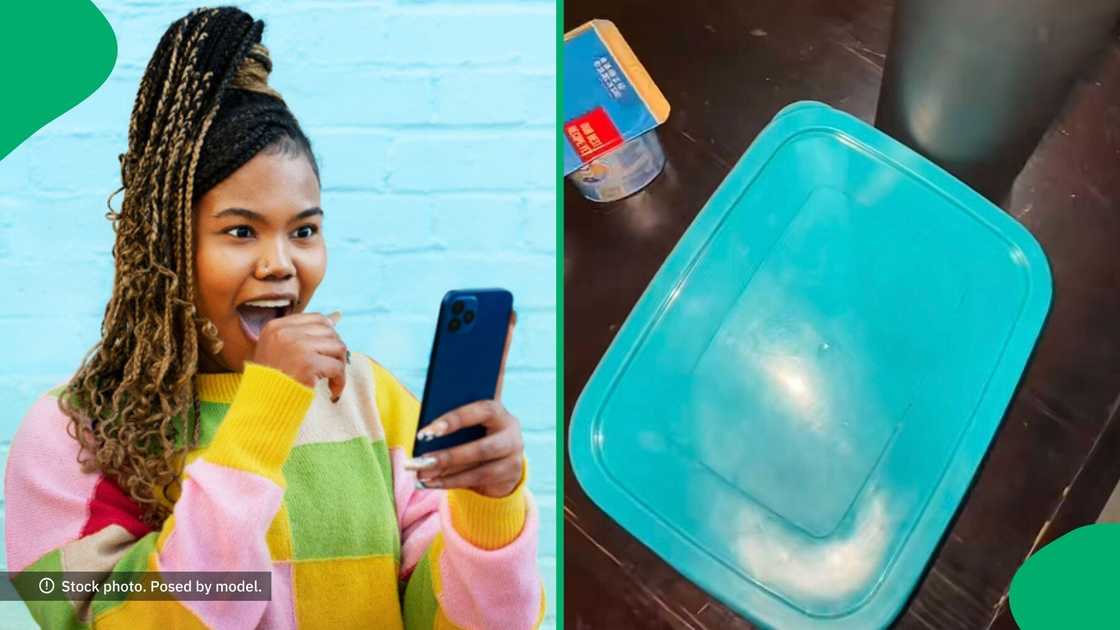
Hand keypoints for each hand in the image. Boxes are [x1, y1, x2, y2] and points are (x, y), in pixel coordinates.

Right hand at [251, 311, 347, 401]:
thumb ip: (304, 334)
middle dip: (335, 351)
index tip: (327, 352)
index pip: (317, 319)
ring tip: (332, 379)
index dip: (328, 335)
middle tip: (331, 369)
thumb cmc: (271, 381)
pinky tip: (333, 391)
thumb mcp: (280, 351)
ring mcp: (297, 346)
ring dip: (340, 365)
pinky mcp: (308, 364)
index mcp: (276, 326)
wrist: (261, 406)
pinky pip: (337, 367)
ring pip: (338, 347)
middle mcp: (285, 332)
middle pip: (330, 332)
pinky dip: (340, 380)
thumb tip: (337, 316)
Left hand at [406, 311, 521, 496]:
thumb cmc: (476, 432)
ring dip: (447, 473)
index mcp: (498, 412)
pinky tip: (432, 483)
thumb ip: (455, 418)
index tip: (428, 431)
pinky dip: (451, 483)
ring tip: (422, 474)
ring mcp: (513, 457)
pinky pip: (477, 482)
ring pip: (479, 470)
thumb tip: (425, 431)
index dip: (455, 420)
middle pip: (483, 448)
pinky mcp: (509, 476)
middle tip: (422, 460)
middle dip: (450, 456)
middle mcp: (511, 433)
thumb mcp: (469, 421)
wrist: (503, 458)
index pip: (480, 412)